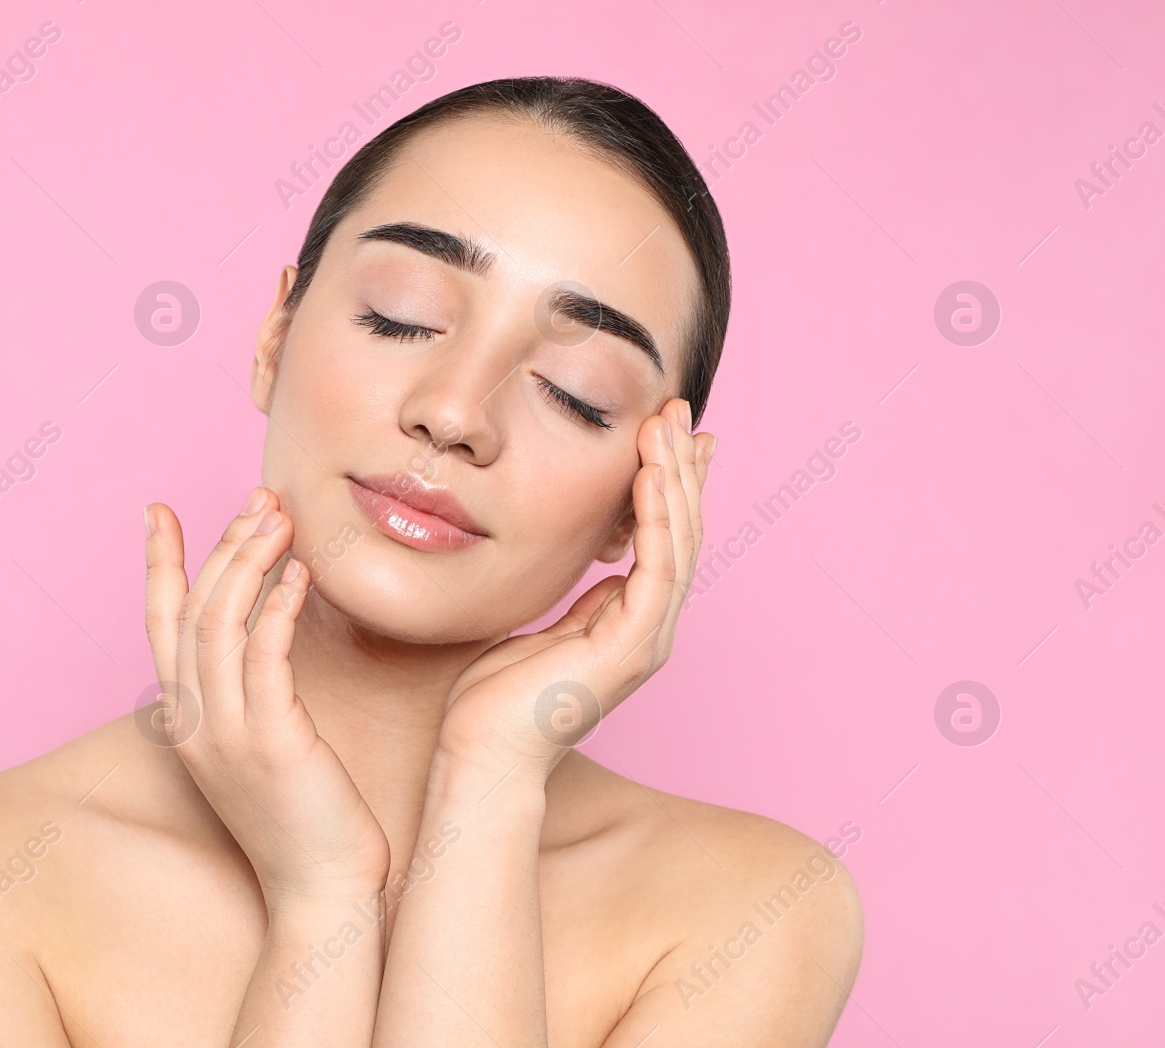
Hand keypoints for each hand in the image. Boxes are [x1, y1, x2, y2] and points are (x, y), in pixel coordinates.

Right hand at [144, 487, 391, 907]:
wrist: (321, 894)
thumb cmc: (304, 822)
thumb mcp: (259, 751)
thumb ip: (250, 699)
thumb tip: (262, 645)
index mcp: (187, 723)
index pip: (160, 626)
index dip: (158, 565)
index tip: (158, 510)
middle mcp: (195, 724)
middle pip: (193, 611)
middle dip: (222, 544)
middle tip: (258, 497)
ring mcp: (228, 735)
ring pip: (222, 623)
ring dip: (249, 561)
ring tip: (279, 516)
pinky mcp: (272, 744)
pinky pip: (265, 658)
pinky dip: (278, 608)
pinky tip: (300, 575)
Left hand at [437, 398, 714, 778]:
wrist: (483, 755)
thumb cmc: (495, 698)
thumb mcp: (541, 625)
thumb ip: (575, 594)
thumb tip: (588, 553)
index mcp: (628, 622)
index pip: (662, 538)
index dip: (669, 483)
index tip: (665, 431)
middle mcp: (649, 629)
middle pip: (681, 533)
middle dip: (681, 468)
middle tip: (678, 410)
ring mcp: (646, 641)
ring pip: (678, 544)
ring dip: (674, 480)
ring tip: (668, 425)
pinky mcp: (631, 649)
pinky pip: (656, 570)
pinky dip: (656, 518)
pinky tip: (650, 475)